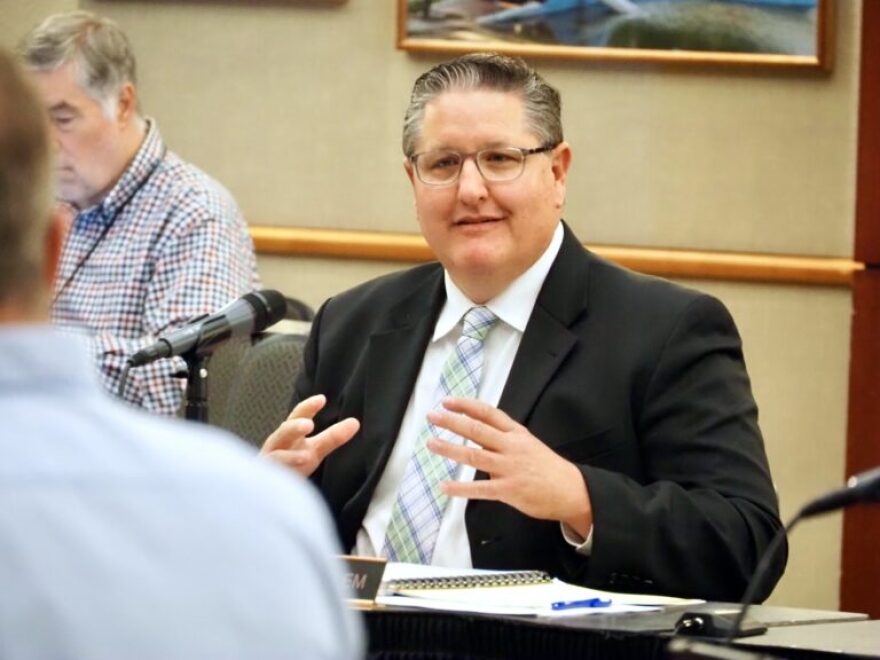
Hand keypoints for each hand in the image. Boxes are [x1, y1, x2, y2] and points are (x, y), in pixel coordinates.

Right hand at [261, 394, 358, 476]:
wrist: (270, 489)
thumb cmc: (291, 464)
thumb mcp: (315, 450)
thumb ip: (332, 437)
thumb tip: (355, 422)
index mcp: (289, 434)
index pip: (297, 416)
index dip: (308, 407)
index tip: (321, 399)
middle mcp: (277, 444)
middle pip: (284, 432)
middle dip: (294, 427)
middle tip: (309, 424)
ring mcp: (269, 461)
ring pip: (276, 454)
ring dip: (290, 455)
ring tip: (306, 456)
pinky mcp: (266, 477)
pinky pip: (274, 474)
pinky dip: (285, 472)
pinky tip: (295, 473)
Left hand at [426, 397, 591, 535]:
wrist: (572, 491)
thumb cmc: (548, 468)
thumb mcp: (529, 444)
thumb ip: (504, 440)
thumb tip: (480, 439)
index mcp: (516, 433)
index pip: (488, 413)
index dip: (466, 405)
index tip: (447, 401)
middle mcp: (511, 446)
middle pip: (476, 429)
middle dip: (452, 421)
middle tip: (432, 416)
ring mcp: (509, 468)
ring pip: (474, 455)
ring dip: (449, 449)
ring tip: (431, 443)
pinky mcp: (509, 490)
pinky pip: (480, 489)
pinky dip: (460, 488)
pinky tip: (444, 486)